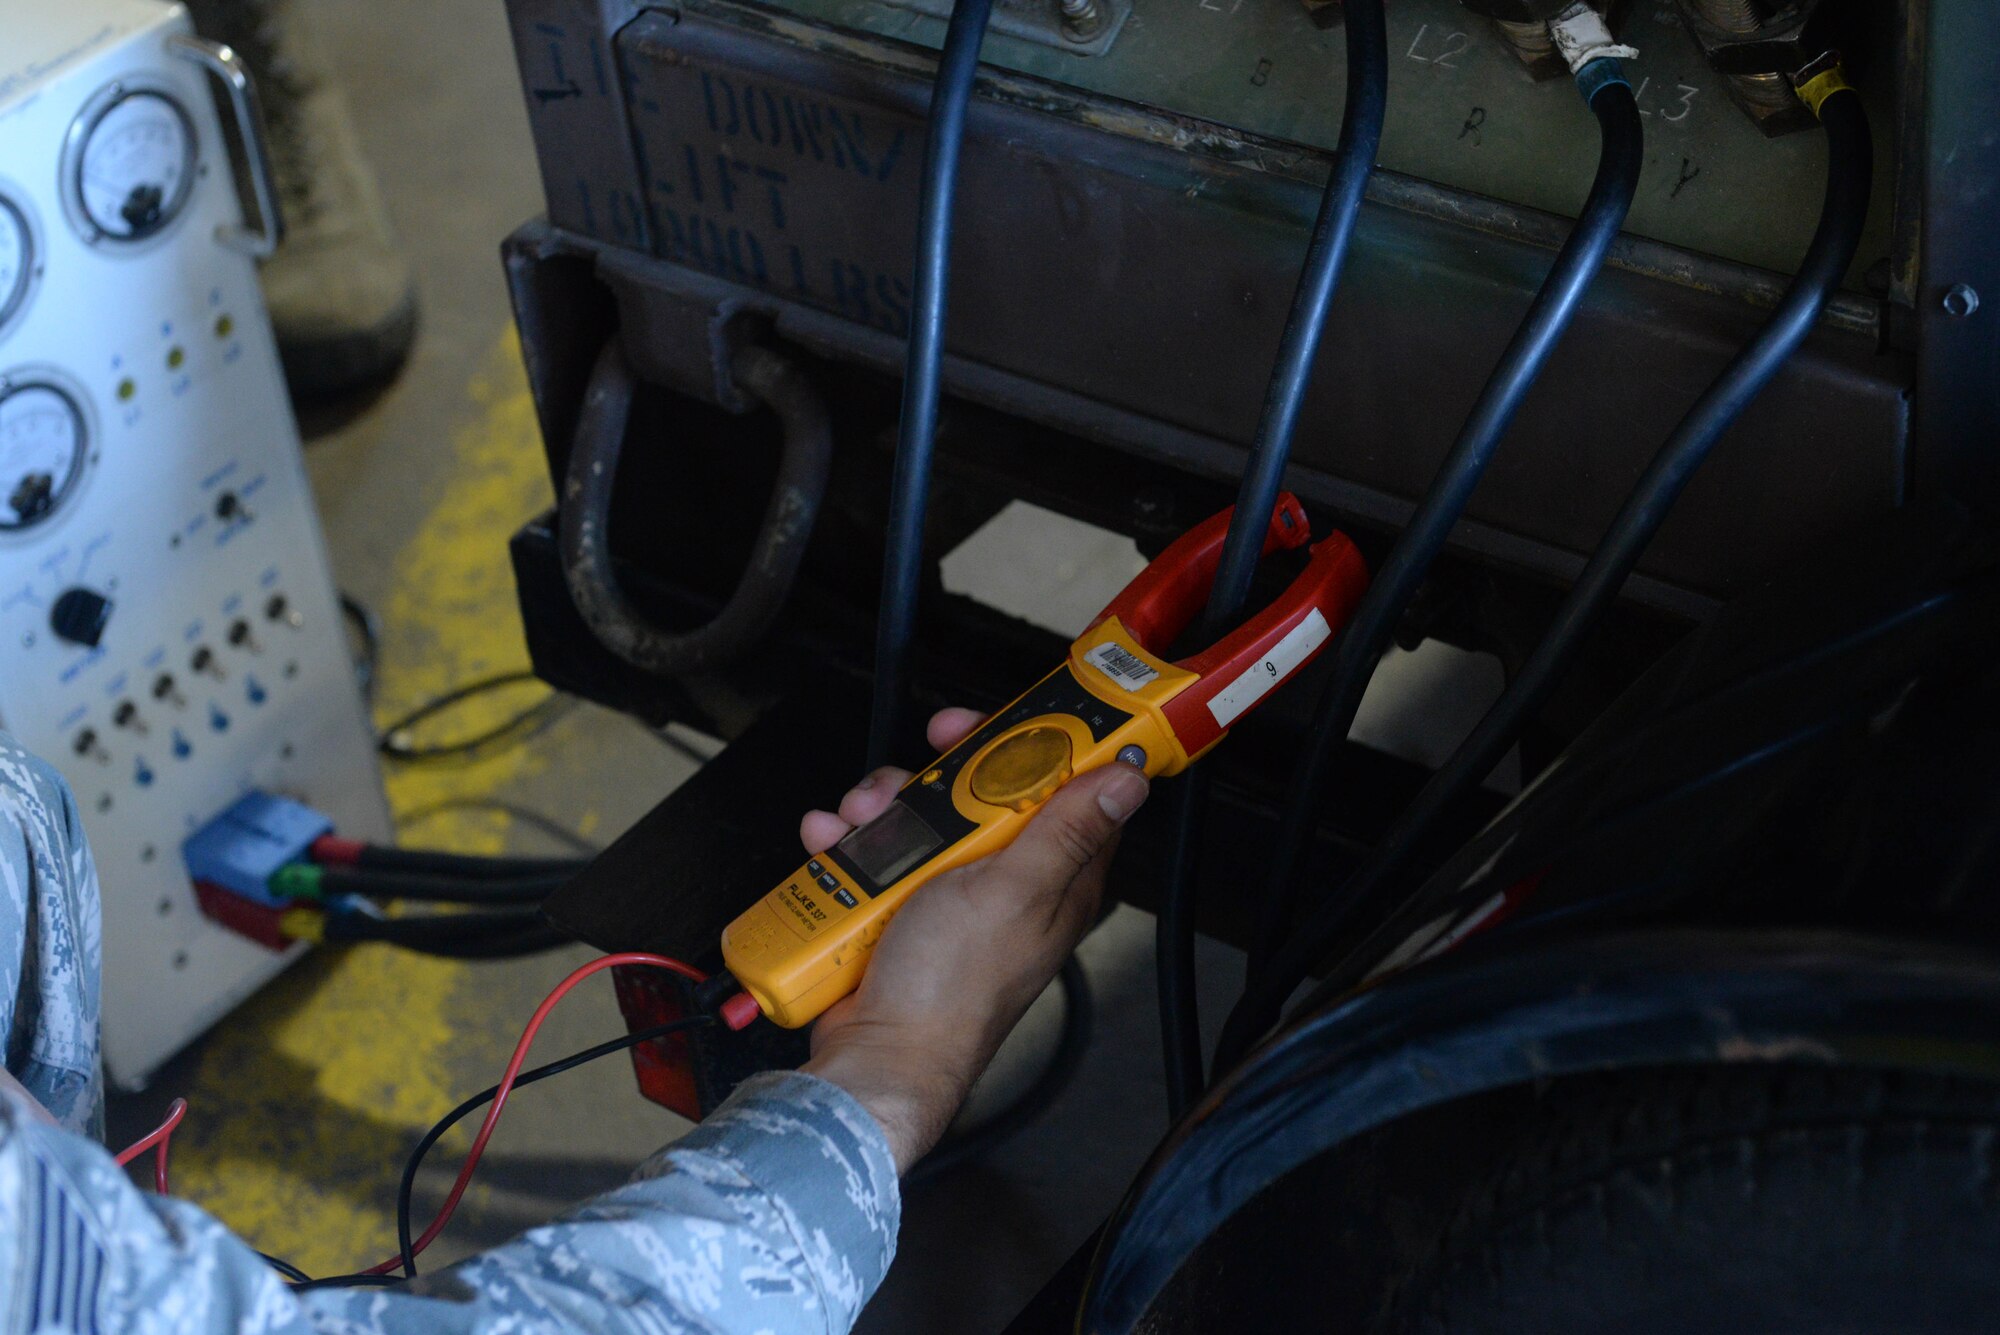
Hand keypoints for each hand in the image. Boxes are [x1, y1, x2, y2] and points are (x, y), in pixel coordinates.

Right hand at [797, 707, 1148, 1171]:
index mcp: (1056, 879)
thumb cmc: (950, 990)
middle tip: (911, 781)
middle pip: (984, 795)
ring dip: (883, 812)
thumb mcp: (1012, 890)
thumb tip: (1129, 779)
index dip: (1033, 747)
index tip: (993, 727)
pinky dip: (853, 847)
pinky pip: (881, 855)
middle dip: (937, 780)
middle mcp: (1011, 886)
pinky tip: (832, 847)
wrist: (876, 1054)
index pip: (1066, 790)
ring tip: (859, 825)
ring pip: (925, 819)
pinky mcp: (905, 911)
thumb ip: (1066, 830)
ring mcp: (954, 898)